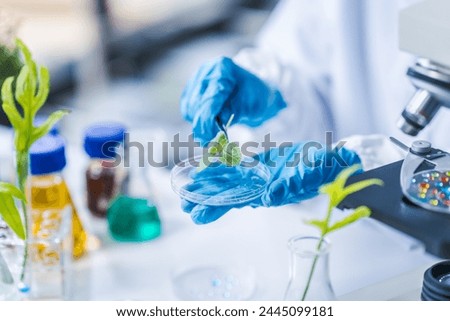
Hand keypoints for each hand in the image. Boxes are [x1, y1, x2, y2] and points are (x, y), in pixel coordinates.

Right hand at [180, 56, 286, 144]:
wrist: (253, 90)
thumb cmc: (255, 97)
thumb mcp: (251, 105)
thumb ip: (232, 113)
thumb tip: (215, 126)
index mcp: (223, 69)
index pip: (209, 99)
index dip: (207, 121)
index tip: (211, 138)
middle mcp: (206, 71)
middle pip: (196, 105)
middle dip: (203, 127)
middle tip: (213, 144)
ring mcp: (196, 79)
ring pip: (189, 109)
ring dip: (199, 125)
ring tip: (213, 135)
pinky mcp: (190, 90)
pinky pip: (187, 110)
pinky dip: (196, 120)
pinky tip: (208, 125)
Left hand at [181, 143, 361, 223]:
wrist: (327, 162)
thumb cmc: (322, 170)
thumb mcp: (310, 175)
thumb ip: (290, 186)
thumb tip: (268, 198)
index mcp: (268, 194)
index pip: (237, 202)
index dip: (216, 206)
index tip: (196, 211)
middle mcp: (259, 189)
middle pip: (227, 195)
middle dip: (205, 199)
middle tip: (182, 203)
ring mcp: (258, 177)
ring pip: (229, 181)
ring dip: (209, 183)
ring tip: (188, 185)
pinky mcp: (259, 165)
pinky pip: (237, 167)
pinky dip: (221, 166)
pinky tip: (205, 166)